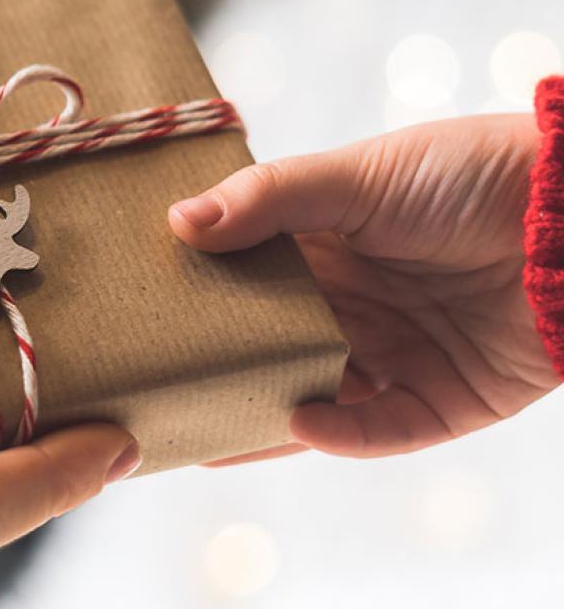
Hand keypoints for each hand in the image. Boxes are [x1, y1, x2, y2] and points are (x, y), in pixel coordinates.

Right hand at [169, 114, 557, 458]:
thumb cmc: (470, 175)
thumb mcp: (356, 176)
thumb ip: (268, 200)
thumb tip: (176, 222)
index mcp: (321, 252)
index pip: (242, 288)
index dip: (194, 306)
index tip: (137, 320)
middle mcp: (349, 309)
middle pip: (267, 354)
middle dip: (216, 376)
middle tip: (152, 396)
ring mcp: (393, 358)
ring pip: (311, 401)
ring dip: (262, 419)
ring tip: (205, 434)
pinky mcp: (441, 402)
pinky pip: (379, 429)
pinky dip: (340, 434)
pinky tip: (299, 425)